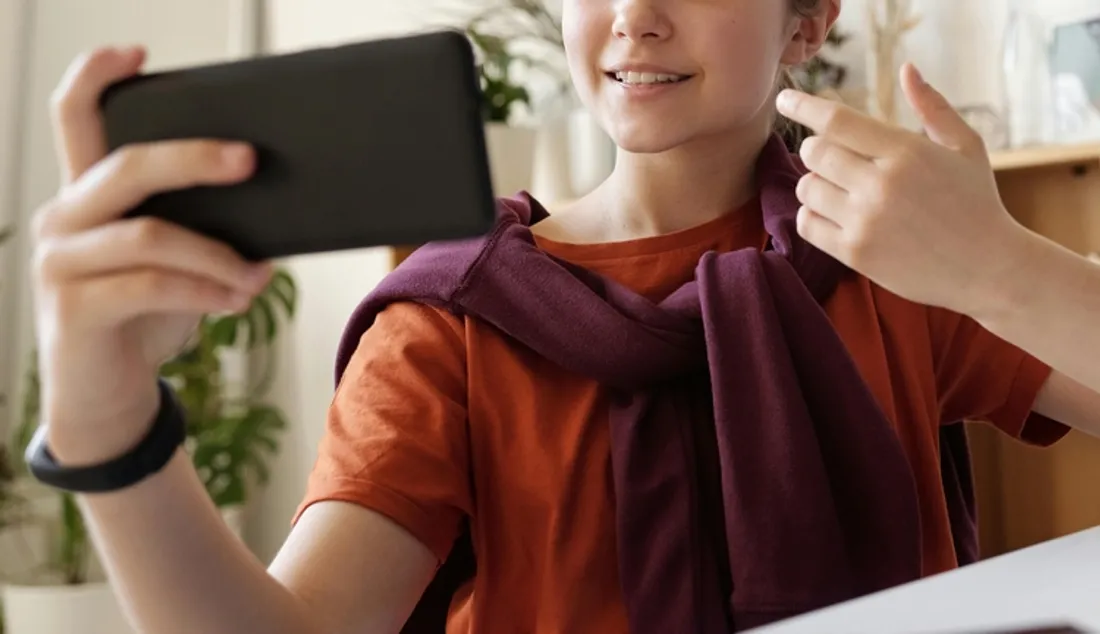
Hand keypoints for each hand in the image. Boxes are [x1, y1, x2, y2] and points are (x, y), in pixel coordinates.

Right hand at [32, 46, 271, 464]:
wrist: (111, 397)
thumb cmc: (147, 320)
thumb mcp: (175, 265)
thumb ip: (199, 229)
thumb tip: (274, 204)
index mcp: (87, 198)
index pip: (74, 119)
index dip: (96, 78)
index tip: (135, 54)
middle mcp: (63, 220)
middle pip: (127, 166)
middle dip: (196, 159)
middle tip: (251, 161)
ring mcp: (60, 263)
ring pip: (150, 235)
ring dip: (218, 255)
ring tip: (257, 276)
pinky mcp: (73, 309)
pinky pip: (151, 286)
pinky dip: (205, 292)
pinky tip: (236, 300)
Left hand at [776, 63, 1030, 317]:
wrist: (988, 269)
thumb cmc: (976, 203)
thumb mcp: (965, 147)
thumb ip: (933, 107)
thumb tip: (906, 68)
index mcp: (905, 151)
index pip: (836, 121)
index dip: (804, 106)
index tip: (785, 99)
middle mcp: (881, 184)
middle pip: (813, 152)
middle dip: (816, 149)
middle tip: (834, 157)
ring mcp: (865, 221)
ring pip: (806, 188)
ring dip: (815, 183)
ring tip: (841, 189)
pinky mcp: (854, 253)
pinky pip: (806, 223)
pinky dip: (812, 215)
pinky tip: (834, 214)